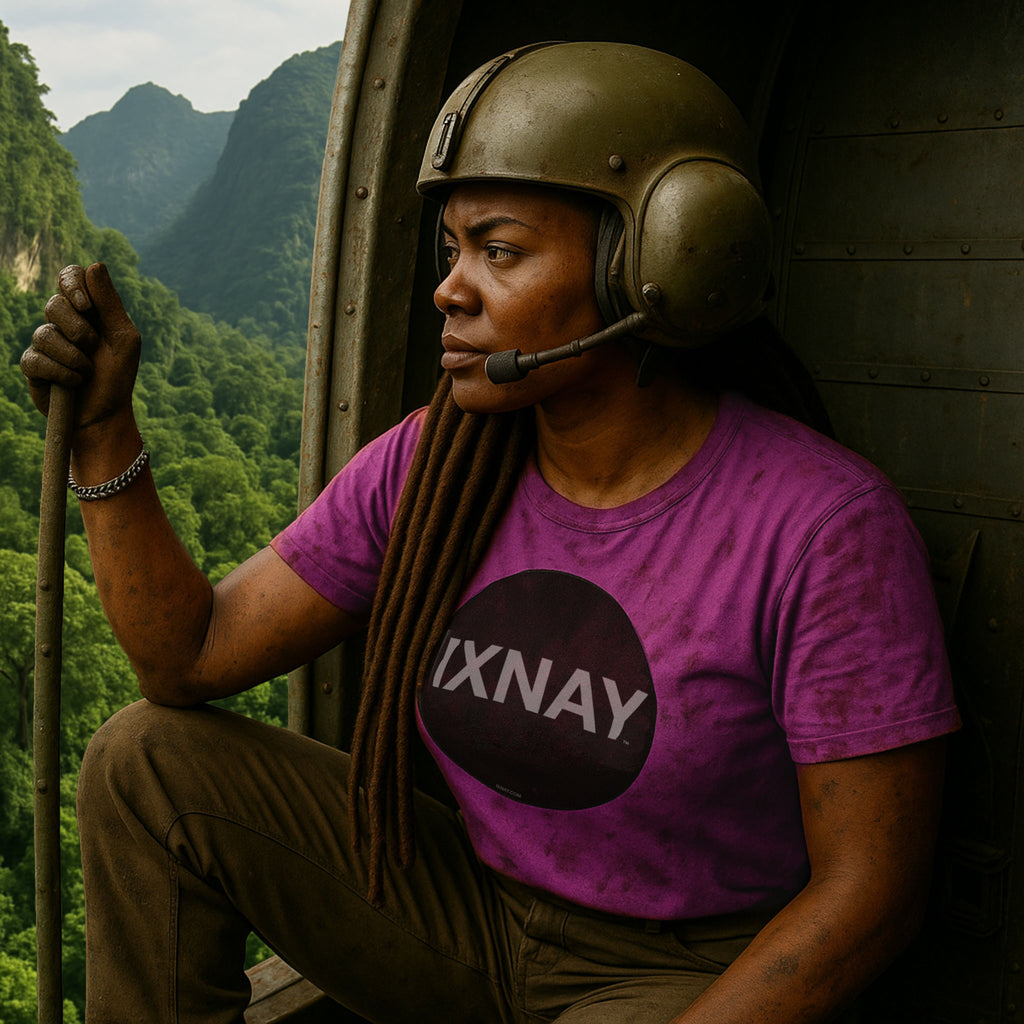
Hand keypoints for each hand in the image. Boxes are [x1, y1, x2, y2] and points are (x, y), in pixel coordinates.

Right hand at [20, 263, 140, 432]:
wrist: (105, 413)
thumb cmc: (118, 375)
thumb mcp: (124, 338)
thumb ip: (110, 303)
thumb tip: (95, 265)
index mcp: (86, 310)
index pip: (69, 276)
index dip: (72, 284)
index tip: (86, 306)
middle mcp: (62, 322)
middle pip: (55, 305)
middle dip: (79, 330)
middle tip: (93, 348)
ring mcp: (45, 342)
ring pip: (46, 334)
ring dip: (75, 357)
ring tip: (87, 372)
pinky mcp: (33, 365)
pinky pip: (37, 358)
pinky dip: (62, 372)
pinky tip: (74, 382)